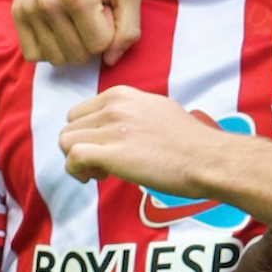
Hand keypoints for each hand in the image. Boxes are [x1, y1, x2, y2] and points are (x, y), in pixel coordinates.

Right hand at [12, 0, 146, 65]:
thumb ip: (130, 28)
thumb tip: (110, 60)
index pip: (99, 46)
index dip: (109, 30)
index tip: (106, 7)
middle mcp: (46, 3)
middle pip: (76, 56)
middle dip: (91, 38)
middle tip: (92, 11)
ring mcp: (28, 7)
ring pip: (55, 58)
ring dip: (71, 44)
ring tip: (76, 17)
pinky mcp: (17, 11)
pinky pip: (32, 53)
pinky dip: (49, 47)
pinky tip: (60, 26)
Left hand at [60, 86, 233, 192]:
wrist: (206, 157)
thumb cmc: (188, 140)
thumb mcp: (156, 108)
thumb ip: (130, 111)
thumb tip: (116, 125)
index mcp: (121, 94)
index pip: (79, 112)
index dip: (87, 134)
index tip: (104, 148)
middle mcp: (114, 107)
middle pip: (69, 128)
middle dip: (79, 148)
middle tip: (102, 164)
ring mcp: (112, 129)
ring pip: (66, 142)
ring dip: (77, 161)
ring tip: (101, 172)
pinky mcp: (112, 154)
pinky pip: (73, 158)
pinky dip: (77, 171)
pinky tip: (98, 177)